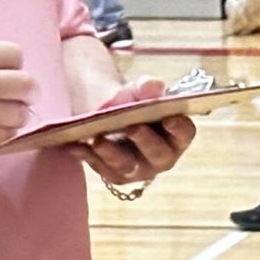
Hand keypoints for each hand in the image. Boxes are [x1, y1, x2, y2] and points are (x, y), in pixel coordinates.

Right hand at [0, 41, 35, 163]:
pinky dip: (2, 132)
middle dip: (27, 91)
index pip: (14, 53)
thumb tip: (2, 73)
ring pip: (21, 113)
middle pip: (27, 84)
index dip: (15, 64)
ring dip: (15, 114)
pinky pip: (7, 135)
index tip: (8, 72)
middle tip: (20, 96)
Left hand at [67, 74, 196, 191]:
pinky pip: (100, 167)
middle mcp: (162, 157)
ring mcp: (138, 169)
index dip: (179, 127)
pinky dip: (87, 155)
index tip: (169, 118)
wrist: (108, 113)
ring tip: (99, 140)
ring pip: (127, 166)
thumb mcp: (136, 91)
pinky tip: (74, 144)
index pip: (185, 133)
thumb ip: (144, 89)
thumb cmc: (131, 102)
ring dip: (112, 153)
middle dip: (146, 141)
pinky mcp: (114, 174)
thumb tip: (153, 85)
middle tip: (133, 127)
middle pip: (159, 155)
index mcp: (176, 136)